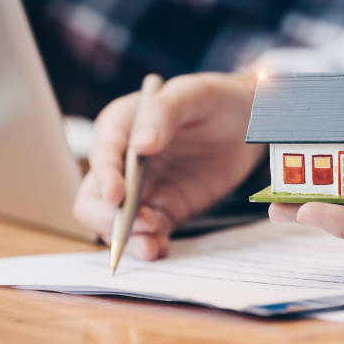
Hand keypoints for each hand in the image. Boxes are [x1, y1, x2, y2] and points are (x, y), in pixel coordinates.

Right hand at [74, 73, 263, 258]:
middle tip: (141, 225)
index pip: (102, 155)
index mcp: (121, 127)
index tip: (118, 197)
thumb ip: (163, 113)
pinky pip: (149, 233)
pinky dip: (150, 244)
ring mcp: (144, 189)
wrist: (247, 122)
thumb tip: (140, 146)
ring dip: (129, 238)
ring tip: (152, 246)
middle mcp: (124, 162)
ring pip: (118, 222)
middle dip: (109, 218)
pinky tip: (161, 248)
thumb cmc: (215, 99)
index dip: (105, 177)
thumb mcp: (192, 94)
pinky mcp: (166, 208)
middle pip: (95, 198)